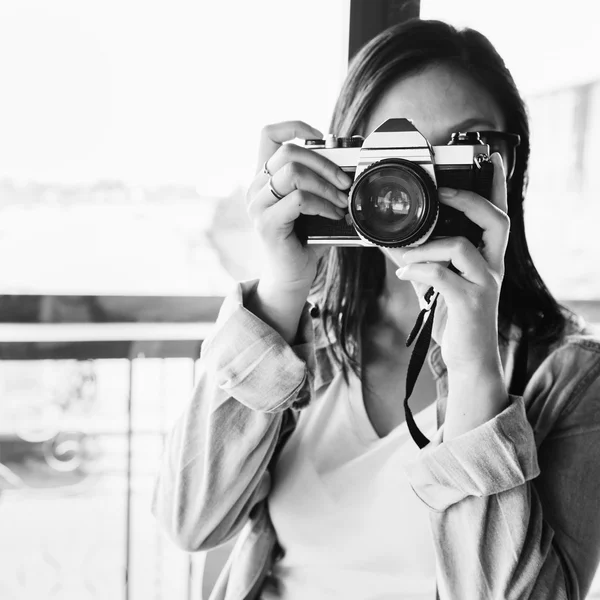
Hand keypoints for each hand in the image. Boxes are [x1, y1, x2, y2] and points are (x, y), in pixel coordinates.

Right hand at [246, 121, 351, 287]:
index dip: (295, 126)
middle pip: (288, 151)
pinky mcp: (267, 223)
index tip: (322, 137)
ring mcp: (258, 206)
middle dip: (325, 162)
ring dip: (326, 184)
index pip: (268, 135)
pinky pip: (299, 199)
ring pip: (293, 172)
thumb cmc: (305, 239)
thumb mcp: (313, 204)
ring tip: (342, 199)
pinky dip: (323, 203)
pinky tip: (335, 214)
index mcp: (264, 178)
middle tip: (345, 180)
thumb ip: (320, 183)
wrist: (293, 275)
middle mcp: (255, 188)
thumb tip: (350, 165)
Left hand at [395, 153, 508, 376]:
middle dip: (468, 200)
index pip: (499, 216)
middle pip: (496, 221)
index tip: (488, 161)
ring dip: (425, 245)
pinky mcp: (469, 304)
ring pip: (460, 246)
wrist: (468, 361)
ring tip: (405, 255)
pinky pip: (441, 276)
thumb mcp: (438, 286)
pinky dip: (417, 269)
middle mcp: (492, 268)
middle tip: (443, 193)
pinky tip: (404, 273)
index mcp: (488, 259)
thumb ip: (422, 262)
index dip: (496, 187)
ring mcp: (484, 285)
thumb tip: (390, 242)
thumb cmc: (455, 319)